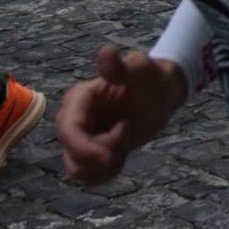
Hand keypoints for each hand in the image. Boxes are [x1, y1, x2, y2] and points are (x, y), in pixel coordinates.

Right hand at [58, 45, 187, 184]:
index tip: (109, 156)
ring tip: (125, 143)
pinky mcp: (89, 153)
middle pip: (72, 154)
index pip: (68, 131)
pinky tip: (123, 155)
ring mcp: (80, 138)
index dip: (84, 148)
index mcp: (79, 100)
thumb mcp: (139, 68)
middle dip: (101, 154)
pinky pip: (88, 176)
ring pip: (77, 169)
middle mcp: (72, 120)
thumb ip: (120, 66)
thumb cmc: (148, 77)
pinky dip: (106, 173)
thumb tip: (106, 51)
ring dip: (104, 166)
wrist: (160, 94)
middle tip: (127, 134)